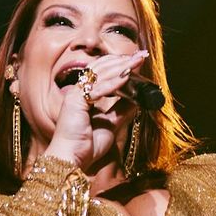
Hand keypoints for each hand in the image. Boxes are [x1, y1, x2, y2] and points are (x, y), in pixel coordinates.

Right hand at [43, 49, 147, 170]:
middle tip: (141, 55)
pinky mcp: (75, 101)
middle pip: (102, 69)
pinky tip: (127, 76)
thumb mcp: (111, 125)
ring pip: (100, 74)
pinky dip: (113, 82)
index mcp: (85, 96)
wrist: (74, 159)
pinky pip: (97, 89)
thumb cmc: (87, 145)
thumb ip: (121, 111)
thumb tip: (137, 101)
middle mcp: (79, 92)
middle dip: (123, 60)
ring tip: (137, 61)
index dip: (120, 65)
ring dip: (121, 66)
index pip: (103, 73)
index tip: (137, 61)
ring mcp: (75, 95)